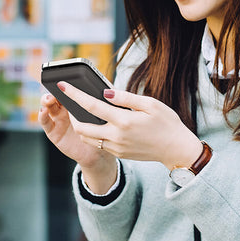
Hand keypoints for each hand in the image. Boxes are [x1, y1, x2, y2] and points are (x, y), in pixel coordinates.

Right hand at [38, 93, 116, 191]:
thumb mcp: (104, 115)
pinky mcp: (53, 132)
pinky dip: (42, 116)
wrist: (98, 154)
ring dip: (46, 100)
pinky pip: (45, 123)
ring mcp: (57, 120)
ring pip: (48, 106)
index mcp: (77, 102)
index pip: (68, 90)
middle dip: (54, 90)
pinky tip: (43, 111)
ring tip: (49, 98)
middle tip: (56, 87)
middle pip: (56, 95)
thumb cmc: (102, 131)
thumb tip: (109, 90)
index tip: (65, 78)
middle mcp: (65, 109)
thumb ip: (105, 102)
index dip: (65, 84)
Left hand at [57, 81, 202, 170]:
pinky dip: (93, 133)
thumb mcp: (150, 104)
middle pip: (81, 127)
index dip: (74, 95)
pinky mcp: (119, 154)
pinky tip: (98, 123)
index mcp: (123, 121)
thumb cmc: (167, 123)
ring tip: (82, 112)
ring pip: (87, 138)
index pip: (91, 105)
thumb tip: (106, 92)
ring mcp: (116, 148)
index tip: (62, 86)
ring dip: (81, 126)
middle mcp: (116, 137)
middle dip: (72, 114)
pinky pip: (99, 144)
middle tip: (71, 103)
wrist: (176, 150)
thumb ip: (126, 97)